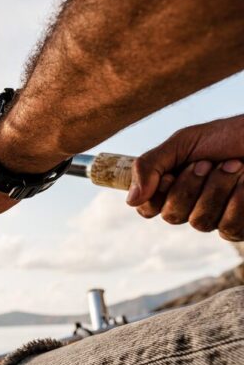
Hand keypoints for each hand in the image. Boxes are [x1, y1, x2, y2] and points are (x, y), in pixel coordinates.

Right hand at [127, 115, 243, 240]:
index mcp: (171, 185)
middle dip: (190, 187)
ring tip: (235, 165)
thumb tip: (130, 200)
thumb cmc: (230, 135)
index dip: (155, 195)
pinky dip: (238, 201)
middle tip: (207, 162)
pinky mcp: (239, 226)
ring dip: (217, 189)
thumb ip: (150, 166)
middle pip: (172, 215)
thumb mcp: (183, 143)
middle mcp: (190, 205)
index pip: (146, 208)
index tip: (170, 173)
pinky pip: (228, 228)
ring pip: (199, 222)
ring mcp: (215, 217)